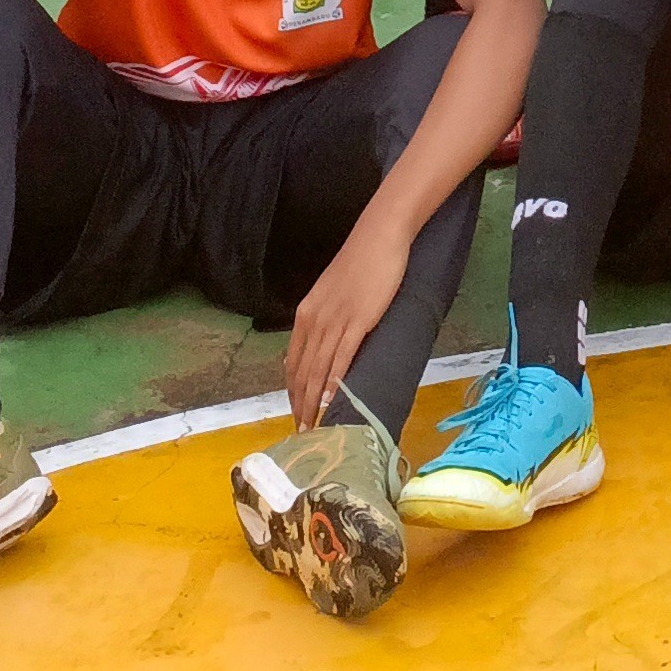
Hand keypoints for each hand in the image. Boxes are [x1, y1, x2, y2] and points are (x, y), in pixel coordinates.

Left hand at [282, 216, 410, 427]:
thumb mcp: (332, 293)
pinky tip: (332, 398)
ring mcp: (335, 321)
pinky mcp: (358, 320)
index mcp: (306, 315)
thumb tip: (322, 346)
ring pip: (318, 369)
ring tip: (314, 426)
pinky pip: (342, 356)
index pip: (292, 362)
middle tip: (302, 432)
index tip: (295, 413)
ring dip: (313, 401)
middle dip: (300, 405)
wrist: (379, 238)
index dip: (292, 391)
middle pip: (302, 372)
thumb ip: (324, 319)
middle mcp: (314, 321)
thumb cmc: (360, 263)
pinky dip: (334, 381)